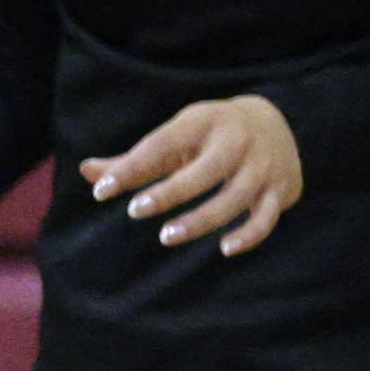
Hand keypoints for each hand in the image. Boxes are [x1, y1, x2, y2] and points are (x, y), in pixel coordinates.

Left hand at [88, 94, 302, 253]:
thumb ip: (135, 159)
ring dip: (201, 220)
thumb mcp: (176, 135)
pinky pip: (266, 218)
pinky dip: (248, 235)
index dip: (131, 168)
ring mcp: (263, 167)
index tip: (101, 191)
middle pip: (205, 171)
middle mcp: (237, 141)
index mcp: (204, 121)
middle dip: (170, 192)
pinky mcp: (281, 190)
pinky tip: (224, 249)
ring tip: (166, 236)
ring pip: (234, 198)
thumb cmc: (210, 135)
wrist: (278, 123)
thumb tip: (88, 172)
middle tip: (135, 211)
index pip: (163, 144)